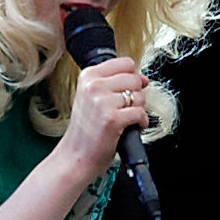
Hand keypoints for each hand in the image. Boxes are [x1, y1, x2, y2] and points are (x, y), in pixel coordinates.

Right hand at [57, 56, 148, 180]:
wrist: (76, 157)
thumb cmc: (85, 131)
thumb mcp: (91, 98)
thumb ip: (114, 84)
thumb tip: (144, 78)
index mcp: (88, 76)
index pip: (125, 63)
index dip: (132, 77)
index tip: (128, 90)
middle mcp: (93, 86)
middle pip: (135, 79)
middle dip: (136, 95)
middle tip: (123, 110)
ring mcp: (102, 102)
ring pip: (139, 96)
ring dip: (137, 110)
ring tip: (124, 120)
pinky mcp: (112, 119)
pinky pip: (140, 113)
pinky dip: (141, 123)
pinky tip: (130, 128)